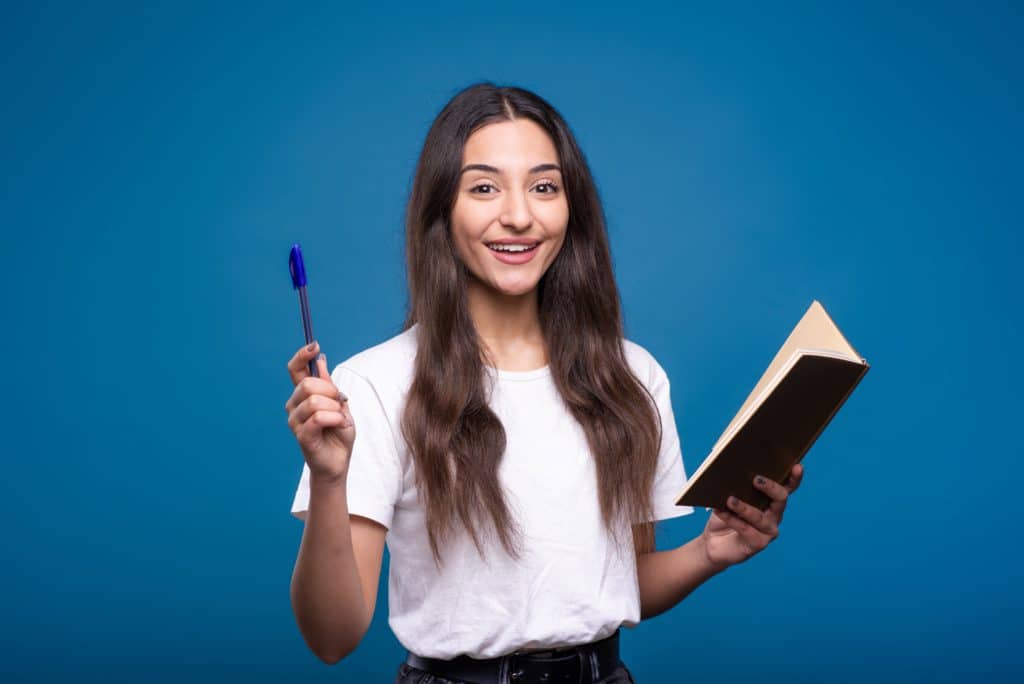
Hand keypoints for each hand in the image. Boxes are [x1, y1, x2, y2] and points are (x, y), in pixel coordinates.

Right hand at [284, 341, 355, 482]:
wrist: (339, 461)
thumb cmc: (338, 433)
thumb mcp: (339, 404)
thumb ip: (328, 384)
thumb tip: (320, 359)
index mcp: (303, 395)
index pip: (295, 370)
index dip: (302, 355)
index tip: (314, 346)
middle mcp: (294, 405)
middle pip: (308, 384)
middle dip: (331, 391)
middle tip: (341, 403)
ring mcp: (296, 421)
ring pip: (315, 401)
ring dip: (335, 409)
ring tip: (340, 419)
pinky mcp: (302, 435)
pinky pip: (319, 418)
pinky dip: (335, 419)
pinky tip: (340, 425)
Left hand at [700, 463, 803, 569]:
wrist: (712, 542)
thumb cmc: (724, 514)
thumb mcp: (728, 496)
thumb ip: (736, 486)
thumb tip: (733, 471)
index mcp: (771, 500)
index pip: (787, 487)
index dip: (794, 478)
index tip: (797, 467)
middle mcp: (774, 514)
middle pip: (780, 499)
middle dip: (771, 487)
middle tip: (756, 479)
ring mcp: (768, 530)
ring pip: (760, 517)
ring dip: (744, 507)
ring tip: (730, 500)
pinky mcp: (758, 543)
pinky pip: (747, 530)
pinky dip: (732, 520)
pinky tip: (721, 511)